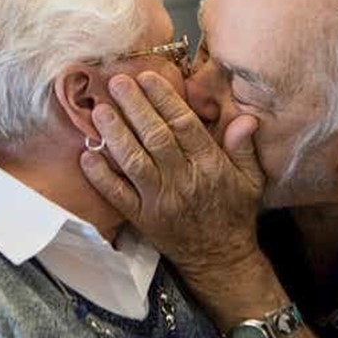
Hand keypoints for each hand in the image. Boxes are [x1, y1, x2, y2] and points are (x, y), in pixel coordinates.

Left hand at [81, 72, 265, 278]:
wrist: (220, 259)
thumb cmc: (234, 213)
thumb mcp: (251, 180)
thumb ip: (244, 147)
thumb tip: (245, 117)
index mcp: (209, 166)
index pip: (184, 126)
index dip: (165, 100)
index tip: (148, 77)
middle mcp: (182, 181)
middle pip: (156, 138)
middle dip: (135, 108)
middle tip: (117, 82)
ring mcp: (159, 201)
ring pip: (134, 163)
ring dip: (115, 135)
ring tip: (100, 110)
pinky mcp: (142, 218)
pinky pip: (118, 196)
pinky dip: (101, 177)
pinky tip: (87, 155)